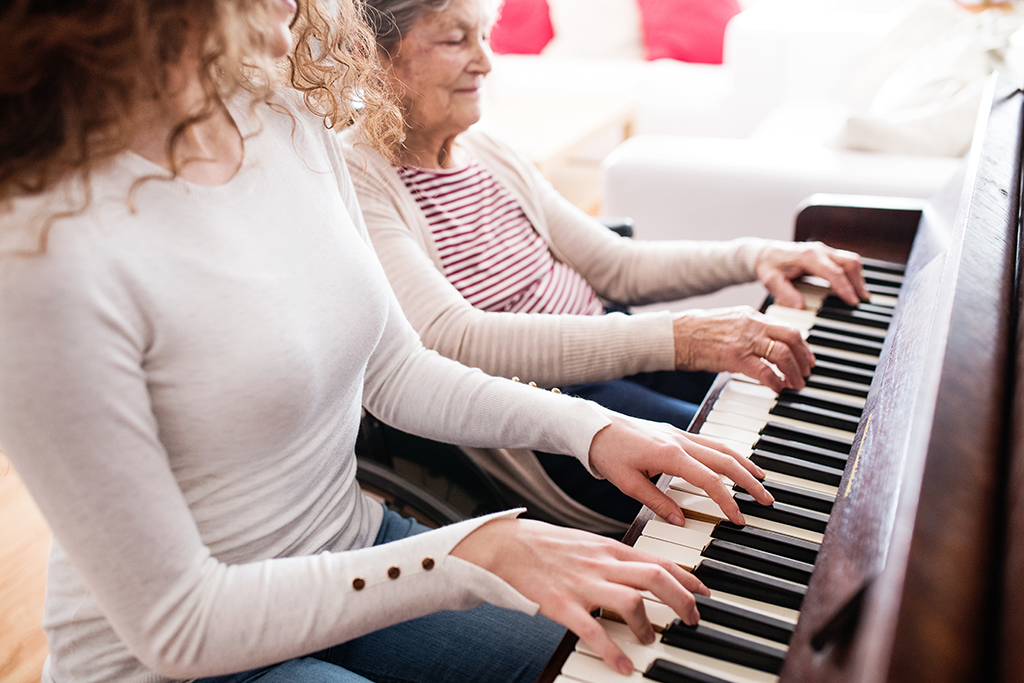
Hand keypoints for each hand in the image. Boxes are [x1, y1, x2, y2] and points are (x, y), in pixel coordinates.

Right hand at [451, 517, 708, 674]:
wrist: (503, 547)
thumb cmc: (544, 547)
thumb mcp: (585, 543)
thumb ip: (613, 556)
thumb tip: (640, 568)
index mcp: (608, 548)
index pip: (659, 559)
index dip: (688, 577)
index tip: (704, 592)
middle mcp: (601, 564)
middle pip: (656, 577)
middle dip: (682, 599)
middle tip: (692, 619)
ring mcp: (582, 584)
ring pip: (631, 600)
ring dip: (649, 624)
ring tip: (650, 639)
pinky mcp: (562, 605)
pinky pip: (592, 630)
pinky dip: (611, 650)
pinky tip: (623, 665)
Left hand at [587, 412, 773, 526]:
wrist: (591, 426)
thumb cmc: (606, 452)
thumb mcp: (628, 484)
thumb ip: (657, 503)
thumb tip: (681, 521)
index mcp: (670, 454)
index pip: (709, 481)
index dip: (727, 501)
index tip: (739, 518)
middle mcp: (679, 441)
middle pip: (725, 461)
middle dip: (749, 481)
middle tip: (766, 499)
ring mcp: (678, 434)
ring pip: (721, 447)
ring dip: (744, 463)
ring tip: (760, 479)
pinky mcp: (674, 432)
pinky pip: (709, 442)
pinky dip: (727, 453)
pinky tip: (734, 462)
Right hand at [673, 306, 813, 391]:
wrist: (675, 335)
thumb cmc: (696, 332)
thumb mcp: (728, 323)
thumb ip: (748, 331)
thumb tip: (765, 346)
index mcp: (751, 316)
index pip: (787, 328)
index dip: (802, 345)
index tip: (807, 358)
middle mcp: (752, 325)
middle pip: (792, 338)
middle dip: (804, 358)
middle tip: (807, 372)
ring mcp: (744, 341)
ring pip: (783, 354)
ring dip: (794, 372)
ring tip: (796, 384)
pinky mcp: (735, 357)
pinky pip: (765, 371)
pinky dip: (776, 382)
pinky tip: (777, 389)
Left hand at [754, 241, 868, 308]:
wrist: (765, 253)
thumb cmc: (768, 265)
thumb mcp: (770, 280)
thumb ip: (784, 293)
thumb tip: (800, 306)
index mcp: (808, 256)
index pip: (833, 272)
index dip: (845, 287)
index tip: (852, 301)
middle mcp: (819, 250)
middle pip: (849, 262)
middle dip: (858, 281)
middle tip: (862, 300)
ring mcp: (824, 250)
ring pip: (850, 260)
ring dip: (858, 277)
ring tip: (861, 295)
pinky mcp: (825, 254)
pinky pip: (844, 261)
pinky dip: (852, 273)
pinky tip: (853, 286)